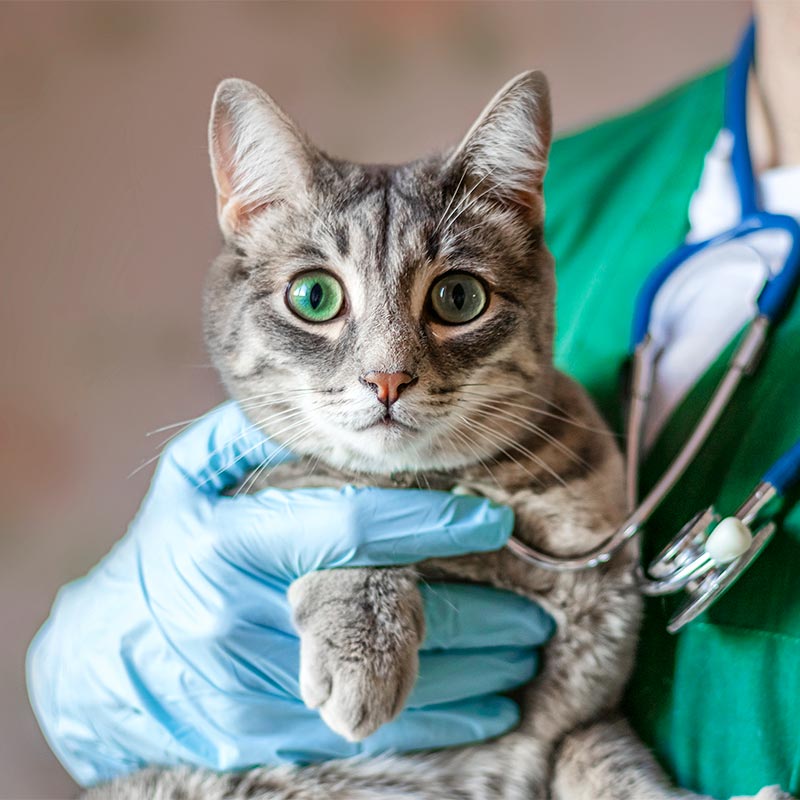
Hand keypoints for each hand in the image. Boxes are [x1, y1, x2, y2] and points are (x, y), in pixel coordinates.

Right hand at [27, 402, 553, 785]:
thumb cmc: (163, 553)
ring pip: (393, 687)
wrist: (106, 661)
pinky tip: (485, 708)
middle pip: (389, 619)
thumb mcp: (187, 483)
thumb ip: (242, 438)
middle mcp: (246, 620)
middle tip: (535, 609)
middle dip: (477, 616)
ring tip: (523, 655)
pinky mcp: (265, 738)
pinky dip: (436, 721)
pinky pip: (368, 732)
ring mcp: (256, 689)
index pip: (350, 528)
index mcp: (231, 544)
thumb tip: (309, 406)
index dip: (429, 523)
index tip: (492, 520)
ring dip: (472, 673)